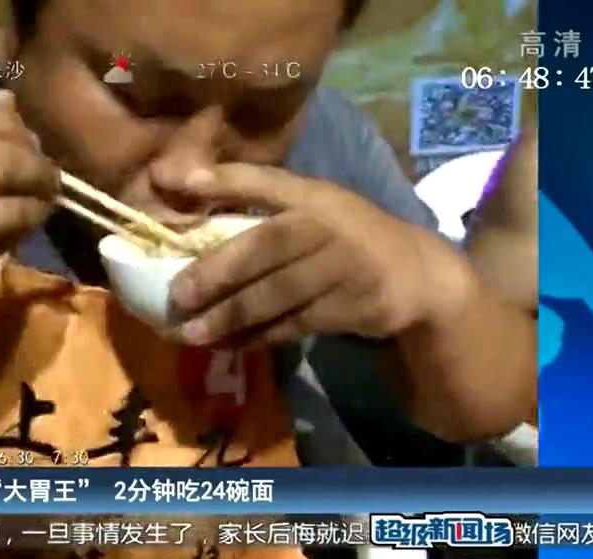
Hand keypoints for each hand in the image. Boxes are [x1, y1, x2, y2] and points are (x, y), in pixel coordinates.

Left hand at [168, 164, 470, 344]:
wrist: (415, 275)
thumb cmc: (345, 239)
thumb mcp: (311, 208)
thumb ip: (255, 201)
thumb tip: (181, 188)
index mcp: (314, 195)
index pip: (267, 180)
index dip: (225, 179)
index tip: (179, 181)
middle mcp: (329, 225)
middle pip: (267, 245)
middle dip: (219, 270)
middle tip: (177, 293)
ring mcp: (344, 268)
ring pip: (278, 293)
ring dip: (231, 315)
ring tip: (191, 333)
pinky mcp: (353, 306)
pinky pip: (295, 324)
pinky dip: (258, 337)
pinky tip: (226, 345)